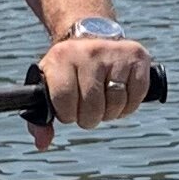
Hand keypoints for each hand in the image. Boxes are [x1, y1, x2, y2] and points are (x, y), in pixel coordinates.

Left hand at [35, 27, 153, 147]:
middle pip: (93, 106)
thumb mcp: (49, 87)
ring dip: (110, 114)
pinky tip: (120, 99)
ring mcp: (115, 53)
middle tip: (88, 111)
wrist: (93, 35)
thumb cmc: (68, 70)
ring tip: (103, 104)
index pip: (64, 101)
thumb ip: (41, 118)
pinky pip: (137, 95)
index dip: (68, 115)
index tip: (69, 110)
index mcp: (62, 57)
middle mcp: (89, 52)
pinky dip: (129, 106)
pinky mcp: (137, 57)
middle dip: (89, 118)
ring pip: (116, 103)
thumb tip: (42, 144)